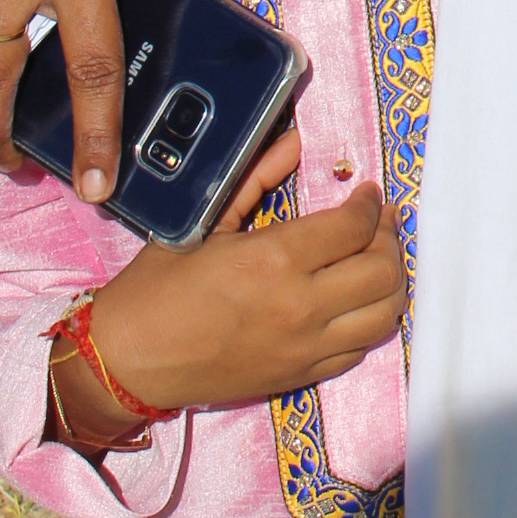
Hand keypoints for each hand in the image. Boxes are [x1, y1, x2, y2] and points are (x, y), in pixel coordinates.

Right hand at [55, 174, 404, 442]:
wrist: (127, 362)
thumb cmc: (156, 290)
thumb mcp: (203, 225)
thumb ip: (255, 179)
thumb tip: (292, 141)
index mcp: (274, 260)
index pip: (354, 226)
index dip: (369, 204)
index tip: (366, 194)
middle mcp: (299, 305)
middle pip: (382, 269)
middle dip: (388, 238)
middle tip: (377, 223)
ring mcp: (304, 347)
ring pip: (383, 313)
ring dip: (389, 282)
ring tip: (374, 260)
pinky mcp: (300, 376)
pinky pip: (359, 349)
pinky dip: (368, 320)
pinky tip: (355, 301)